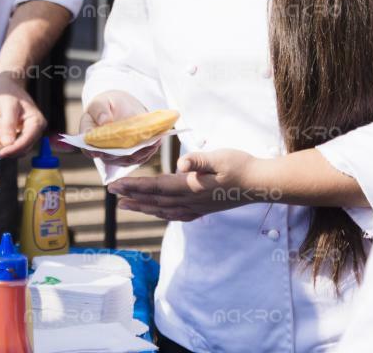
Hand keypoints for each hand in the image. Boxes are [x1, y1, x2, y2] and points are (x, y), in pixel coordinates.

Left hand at [0, 74, 45, 156]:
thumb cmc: (9, 92)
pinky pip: (1, 145)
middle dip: (4, 151)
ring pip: (10, 149)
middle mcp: (30, 132)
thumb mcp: (9, 105)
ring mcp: (19, 135)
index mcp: (36, 123)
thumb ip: (9, 124)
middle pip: (20, 149)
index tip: (2, 152)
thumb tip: (7, 144)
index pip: (27, 140)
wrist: (3, 88)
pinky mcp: (8, 136)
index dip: (15, 148)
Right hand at [78, 91, 161, 166]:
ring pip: (126, 160)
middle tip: (134, 147)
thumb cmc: (107, 104)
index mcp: (89, 136)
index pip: (87, 147)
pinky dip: (146, 152)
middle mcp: (101, 150)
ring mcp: (116, 155)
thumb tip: (104, 120)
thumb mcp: (101, 102)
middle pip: (109, 157)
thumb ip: (100, 109)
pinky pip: (138, 158)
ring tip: (149, 144)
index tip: (98, 152)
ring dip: (138, 154)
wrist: (122, 107)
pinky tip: (154, 144)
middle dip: (121, 154)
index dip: (91, 151)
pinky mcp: (129, 156)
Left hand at [109, 148, 260, 221]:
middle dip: (132, 197)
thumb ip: (199, 160)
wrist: (260, 183)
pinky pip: (177, 215)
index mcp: (190, 187)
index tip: (115, 185)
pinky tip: (160, 213)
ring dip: (143, 207)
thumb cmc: (240, 166)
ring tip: (126, 206)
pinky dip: (163, 214)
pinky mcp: (204, 209)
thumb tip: (181, 163)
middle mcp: (190, 201)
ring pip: (163, 210)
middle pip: (155, 200)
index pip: (155, 187)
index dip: (134, 187)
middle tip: (112, 195)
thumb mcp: (220, 157)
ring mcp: (197, 207)